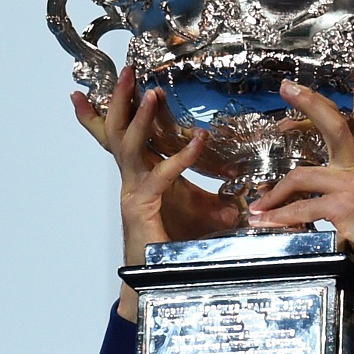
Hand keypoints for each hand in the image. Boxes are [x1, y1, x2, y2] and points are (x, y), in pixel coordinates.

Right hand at [73, 67, 238, 319]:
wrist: (158, 284)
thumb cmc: (176, 251)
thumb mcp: (204, 219)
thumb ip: (220, 205)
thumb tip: (243, 198)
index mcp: (140, 176)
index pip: (121, 137)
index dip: (111, 113)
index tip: (110, 87)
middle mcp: (131, 180)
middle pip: (117, 130)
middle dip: (119, 98)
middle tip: (127, 69)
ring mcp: (133, 192)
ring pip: (127, 145)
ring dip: (137, 116)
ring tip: (151, 90)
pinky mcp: (141, 207)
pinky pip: (161, 175)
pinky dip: (182, 157)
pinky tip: (200, 140)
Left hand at [247, 72, 353, 285]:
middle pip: (335, 126)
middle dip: (310, 102)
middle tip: (288, 87)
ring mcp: (352, 187)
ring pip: (301, 177)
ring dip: (273, 196)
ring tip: (257, 208)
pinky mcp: (343, 208)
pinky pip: (301, 209)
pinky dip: (280, 218)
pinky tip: (265, 223)